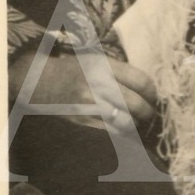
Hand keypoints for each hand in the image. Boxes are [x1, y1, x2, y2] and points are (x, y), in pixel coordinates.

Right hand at [9, 50, 158, 128]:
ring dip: (136, 125)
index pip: (141, 81)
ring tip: (137, 123)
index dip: (153, 93)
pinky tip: (124, 130)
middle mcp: (98, 85)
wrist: (40, 81)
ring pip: (126, 122)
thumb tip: (150, 91)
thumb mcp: (97, 61)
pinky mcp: (82, 120)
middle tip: (150, 114)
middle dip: (149, 112)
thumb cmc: (75, 70)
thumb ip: (121, 73)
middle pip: (137, 104)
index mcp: (104, 67)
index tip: (154, 98)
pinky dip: (122, 133)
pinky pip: (111, 132)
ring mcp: (89, 104)